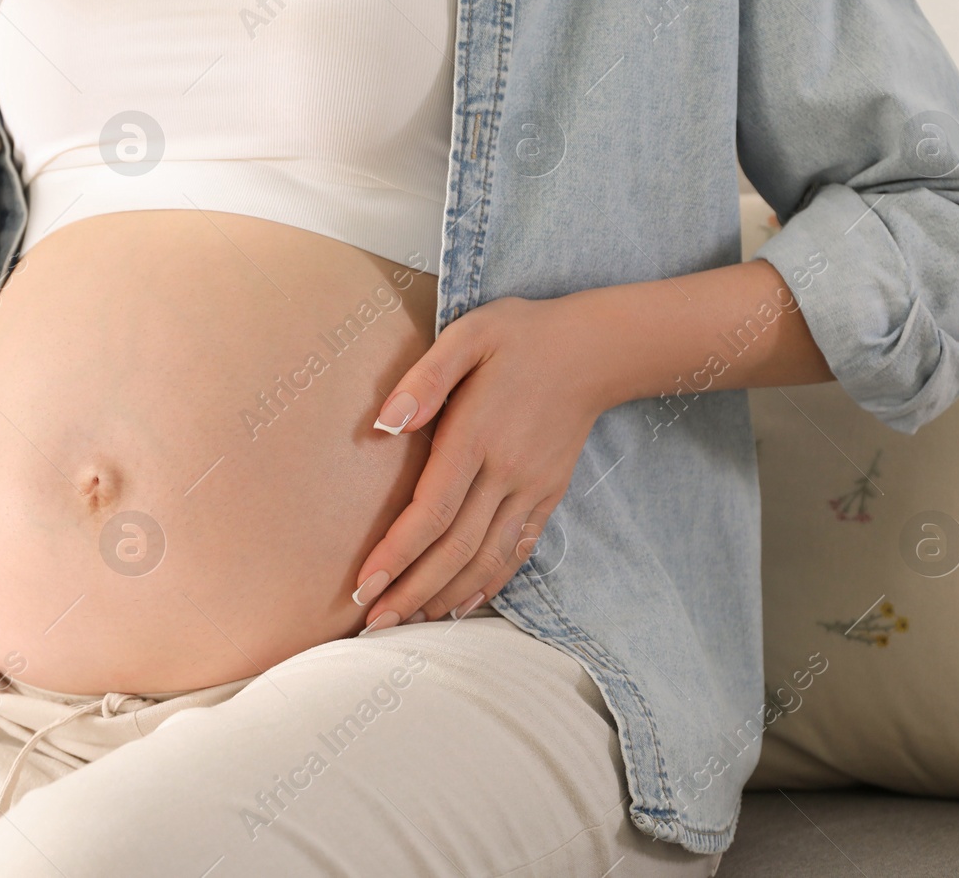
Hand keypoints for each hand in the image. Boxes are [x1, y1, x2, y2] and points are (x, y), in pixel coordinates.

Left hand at [351, 294, 608, 630]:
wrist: (594, 350)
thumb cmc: (520, 336)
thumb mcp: (468, 334)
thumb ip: (425, 378)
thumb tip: (385, 423)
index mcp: (477, 435)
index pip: (432, 511)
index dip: (396, 553)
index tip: (363, 584)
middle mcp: (506, 472)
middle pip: (455, 548)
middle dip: (411, 591)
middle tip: (372, 624)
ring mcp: (531, 489)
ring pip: (486, 559)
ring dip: (444, 596)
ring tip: (406, 624)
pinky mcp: (548, 496)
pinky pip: (517, 551)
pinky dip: (488, 582)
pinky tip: (460, 603)